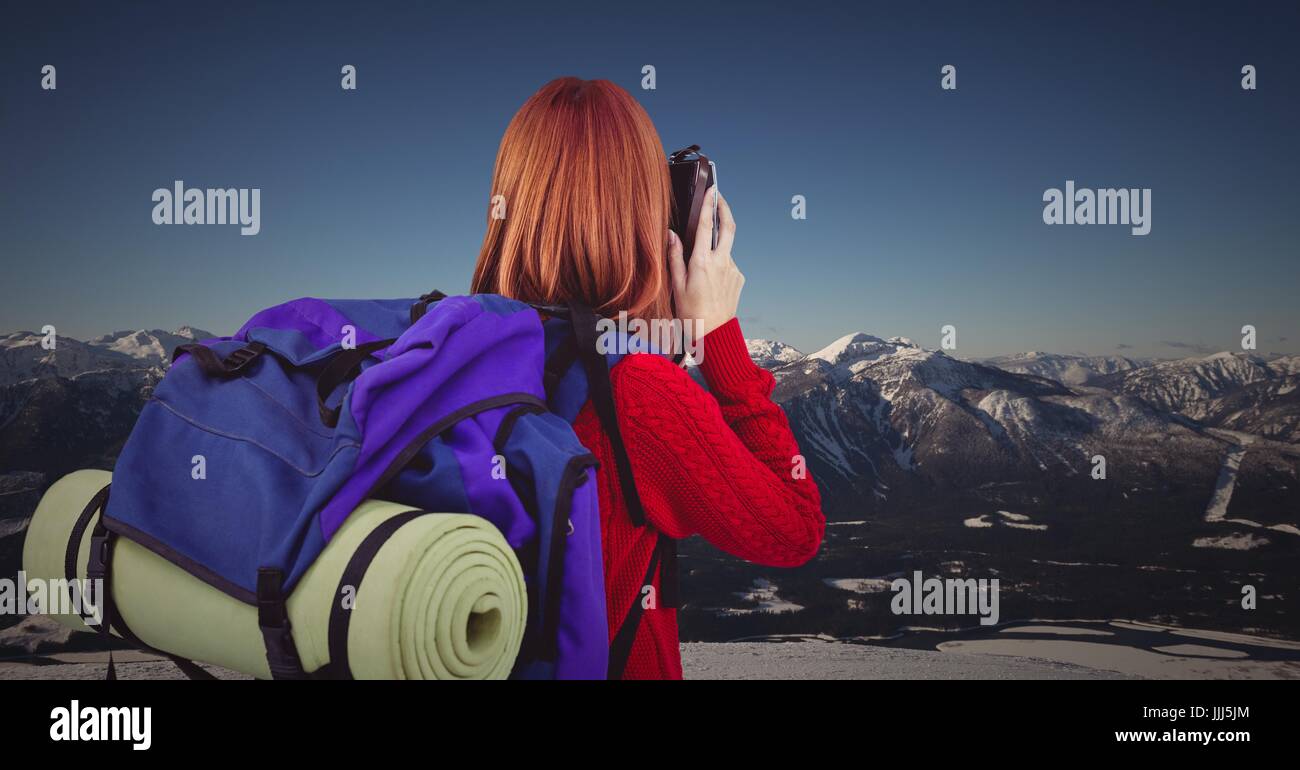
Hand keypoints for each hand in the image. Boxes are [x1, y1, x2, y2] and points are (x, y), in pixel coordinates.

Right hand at [668, 188, 742, 341]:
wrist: (715, 334)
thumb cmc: (692, 314)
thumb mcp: (677, 285)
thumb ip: (674, 257)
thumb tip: (671, 235)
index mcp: (703, 262)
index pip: (707, 226)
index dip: (709, 204)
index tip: (712, 189)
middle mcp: (721, 262)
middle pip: (728, 227)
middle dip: (725, 208)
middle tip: (719, 197)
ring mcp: (733, 270)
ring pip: (725, 248)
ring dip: (716, 246)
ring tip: (701, 265)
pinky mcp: (739, 278)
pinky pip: (728, 263)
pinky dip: (719, 263)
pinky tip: (709, 280)